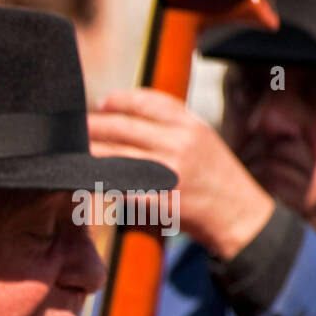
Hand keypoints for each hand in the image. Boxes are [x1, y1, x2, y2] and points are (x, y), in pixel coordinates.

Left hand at [88, 88, 274, 259]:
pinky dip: (101, 180)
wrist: (239, 214)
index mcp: (190, 125)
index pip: (146, 102)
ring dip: (90, 153)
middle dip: (95, 126)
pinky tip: (87, 178)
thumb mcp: (202, 139)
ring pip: (116, 155)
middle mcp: (179, 143)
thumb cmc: (216, 177)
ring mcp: (168, 172)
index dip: (118, 100)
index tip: (101, 103)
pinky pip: (119, 185)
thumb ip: (171, 126)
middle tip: (77, 127)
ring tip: (76, 152)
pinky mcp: (158, 199)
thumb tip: (130, 115)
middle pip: (123, 127)